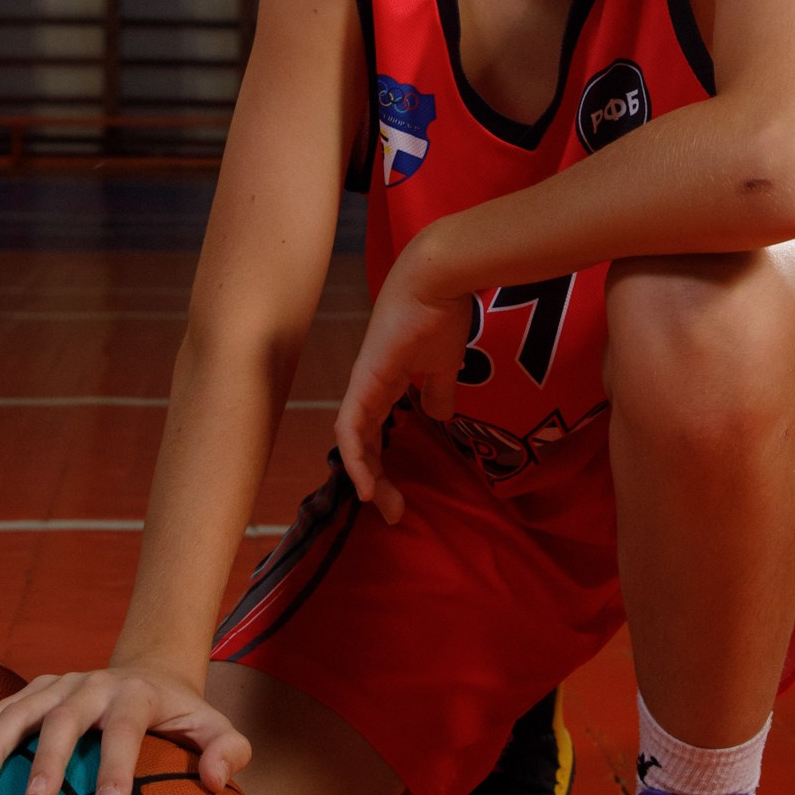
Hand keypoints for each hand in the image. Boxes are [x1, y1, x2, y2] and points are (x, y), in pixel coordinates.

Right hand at [0, 664, 250, 794]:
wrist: (148, 672)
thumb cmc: (182, 718)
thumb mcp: (214, 726)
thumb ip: (226, 749)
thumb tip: (216, 780)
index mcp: (135, 694)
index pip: (124, 726)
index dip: (116, 763)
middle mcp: (89, 685)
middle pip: (63, 717)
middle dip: (48, 758)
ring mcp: (54, 686)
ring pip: (17, 712)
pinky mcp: (29, 694)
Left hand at [333, 235, 472, 524]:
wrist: (437, 281)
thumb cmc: (442, 314)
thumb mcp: (444, 364)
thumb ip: (439, 391)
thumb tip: (441, 416)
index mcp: (385, 383)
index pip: (375, 433)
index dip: (382, 466)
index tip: (399, 497)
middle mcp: (368, 387)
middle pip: (361, 444)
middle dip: (376, 481)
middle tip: (394, 512)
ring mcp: (363, 385)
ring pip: (352, 441)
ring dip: (365, 477)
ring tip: (382, 506)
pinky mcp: (364, 383)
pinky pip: (350, 429)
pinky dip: (355, 460)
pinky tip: (366, 486)